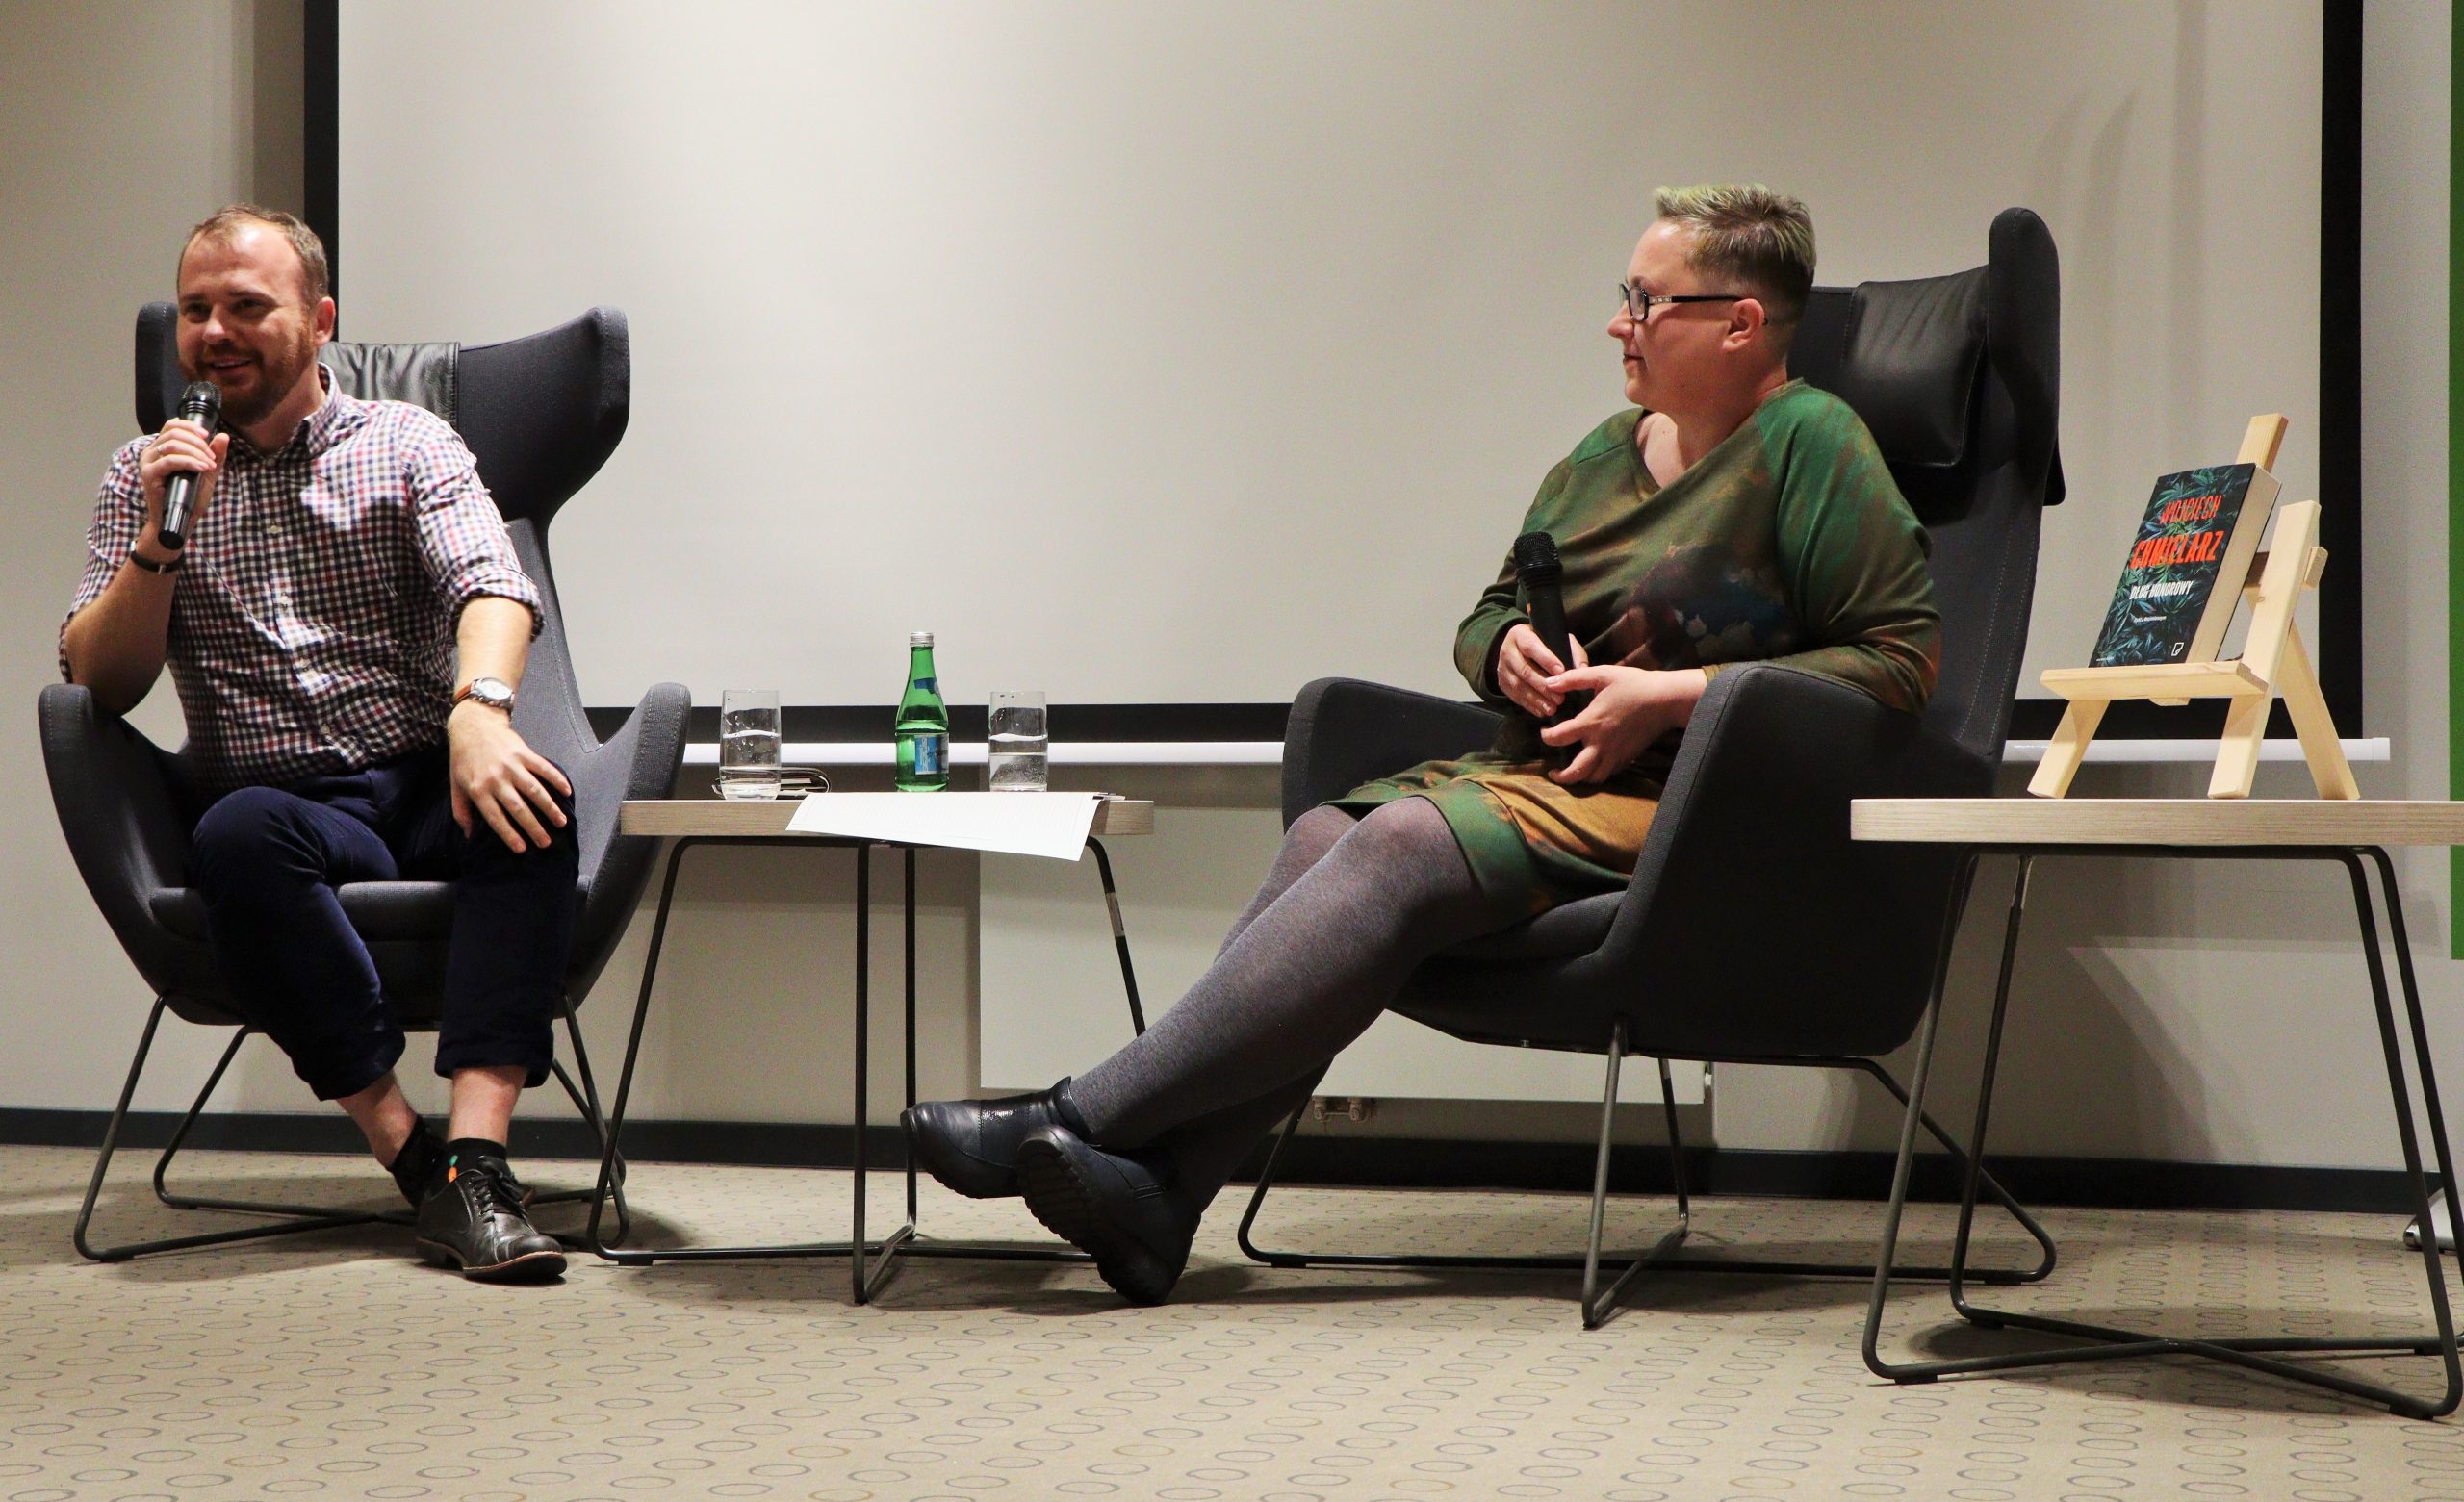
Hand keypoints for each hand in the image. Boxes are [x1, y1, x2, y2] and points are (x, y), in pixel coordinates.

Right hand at [137, 419, 228, 542]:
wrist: (180, 520)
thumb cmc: (190, 497)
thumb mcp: (207, 473)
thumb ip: (215, 455)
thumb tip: (223, 435)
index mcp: (162, 448)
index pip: (172, 425)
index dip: (190, 427)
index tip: (207, 436)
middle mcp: (151, 452)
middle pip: (173, 432)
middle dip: (197, 442)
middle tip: (211, 457)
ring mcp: (148, 462)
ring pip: (172, 444)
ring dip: (196, 452)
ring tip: (209, 465)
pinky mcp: (149, 474)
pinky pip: (170, 460)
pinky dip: (189, 462)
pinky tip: (203, 468)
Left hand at [448, 702, 573, 851]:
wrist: (473, 725)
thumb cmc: (464, 759)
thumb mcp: (456, 786)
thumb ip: (461, 812)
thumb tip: (469, 836)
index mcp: (478, 789)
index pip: (495, 817)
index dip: (509, 834)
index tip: (522, 849)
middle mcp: (496, 778)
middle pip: (518, 808)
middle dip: (533, 827)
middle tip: (545, 842)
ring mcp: (512, 765)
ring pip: (534, 791)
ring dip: (549, 808)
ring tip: (561, 822)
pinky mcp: (524, 753)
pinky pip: (543, 768)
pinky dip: (556, 779)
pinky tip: (567, 792)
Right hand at [1495, 623, 1589, 718]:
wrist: (1521, 647)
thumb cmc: (1545, 644)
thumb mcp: (1559, 640)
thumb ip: (1572, 652)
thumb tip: (1581, 670)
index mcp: (1520, 634)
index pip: (1531, 646)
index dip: (1546, 659)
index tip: (1561, 671)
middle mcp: (1507, 650)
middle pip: (1524, 670)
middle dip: (1543, 686)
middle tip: (1560, 698)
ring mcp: (1502, 668)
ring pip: (1518, 685)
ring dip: (1536, 699)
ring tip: (1552, 708)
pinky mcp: (1502, 683)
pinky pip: (1514, 696)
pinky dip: (1529, 705)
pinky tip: (1542, 711)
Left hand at [1537, 666, 1709, 785]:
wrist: (1666, 699)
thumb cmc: (1634, 684)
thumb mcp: (1602, 674)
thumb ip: (1573, 679)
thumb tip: (1549, 682)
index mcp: (1591, 723)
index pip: (1558, 738)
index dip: (1546, 737)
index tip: (1545, 732)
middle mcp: (1601, 744)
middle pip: (1576, 772)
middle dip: (1561, 776)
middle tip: (1553, 772)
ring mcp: (1616, 754)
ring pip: (1594, 778)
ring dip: (1580, 779)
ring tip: (1572, 773)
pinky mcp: (1628, 757)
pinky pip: (1609, 773)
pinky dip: (1598, 773)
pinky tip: (1593, 765)